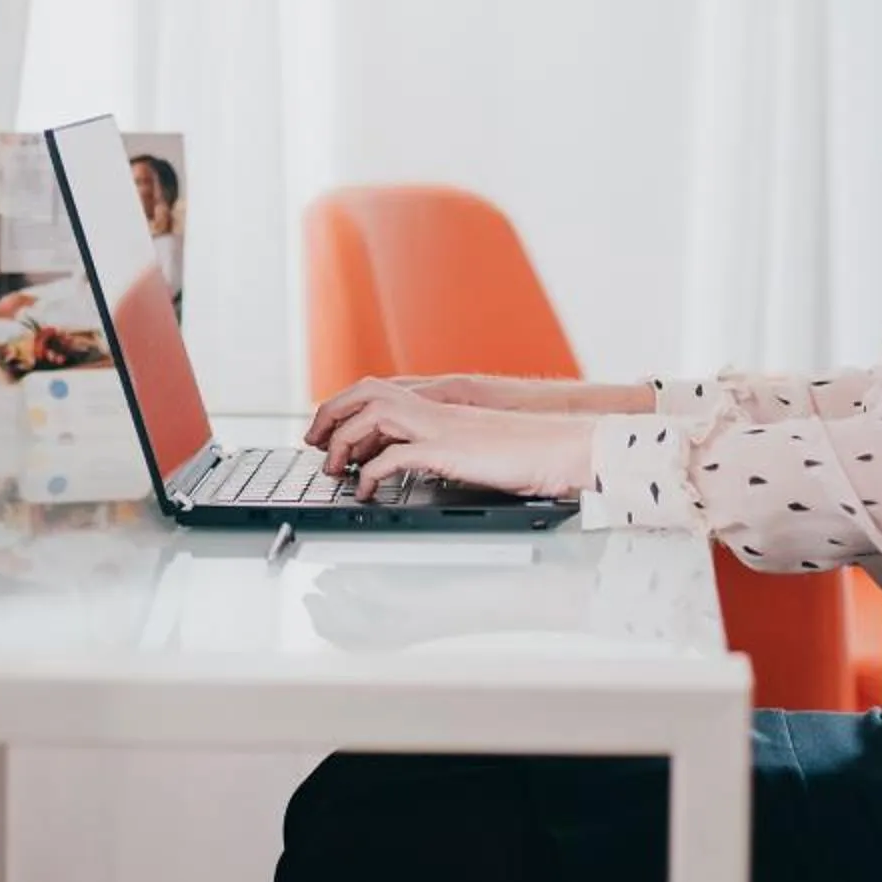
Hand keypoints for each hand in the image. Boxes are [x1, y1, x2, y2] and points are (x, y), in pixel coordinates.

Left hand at [306, 384, 596, 501]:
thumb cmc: (532, 452)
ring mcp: (443, 427)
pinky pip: (396, 456)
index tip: (329, 431)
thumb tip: (417, 462)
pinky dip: (372, 473)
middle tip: (314, 442)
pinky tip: (367, 491)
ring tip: (336, 469)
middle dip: (332, 413)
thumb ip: (447, 447)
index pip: (381, 390)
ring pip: (373, 415)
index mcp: (444, 405)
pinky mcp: (450, 451)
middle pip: (367, 391)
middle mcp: (438, 408)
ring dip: (344, 441)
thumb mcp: (478, 446)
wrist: (567, 448)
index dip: (348, 406)